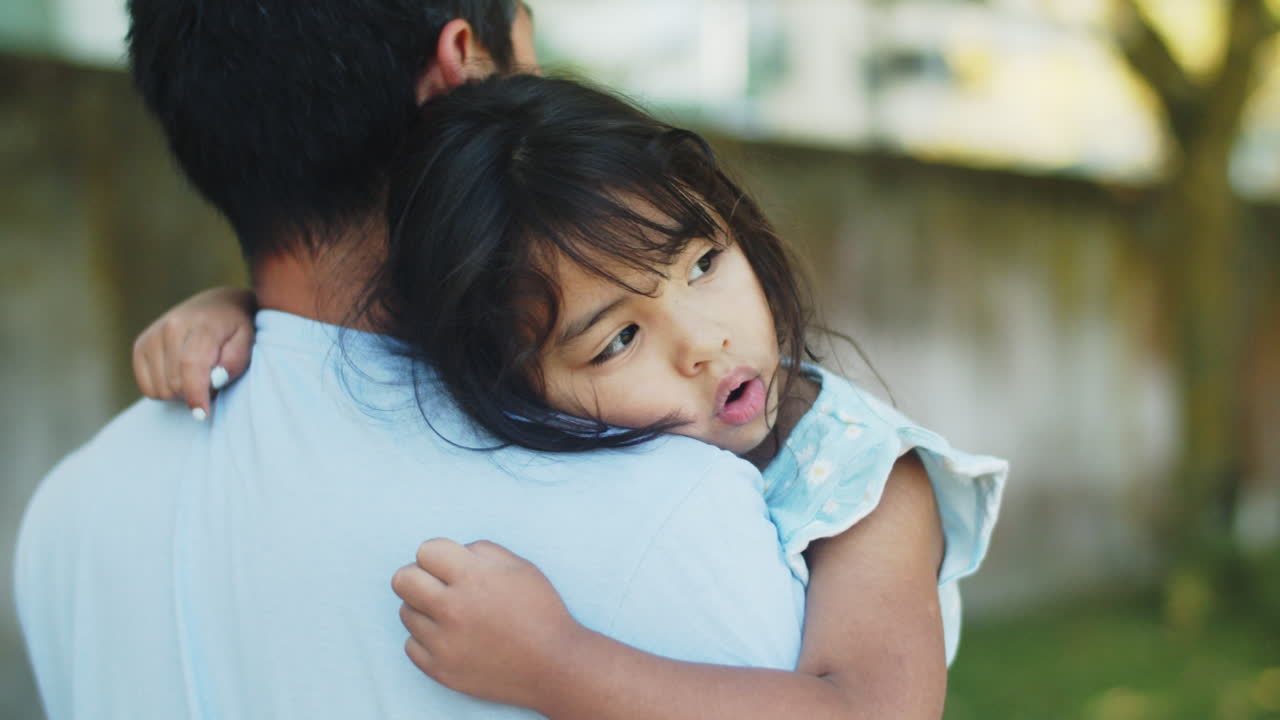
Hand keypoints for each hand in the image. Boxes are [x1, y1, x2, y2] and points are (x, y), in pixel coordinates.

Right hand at [132, 287, 255, 419]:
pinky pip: (147, 388)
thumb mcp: (246, 342)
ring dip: (180, 393)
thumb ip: (233, 362)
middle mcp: (171, 327)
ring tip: (196, 378)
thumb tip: (212, 381)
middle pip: (175, 384)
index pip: (191, 365)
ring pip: (160, 389)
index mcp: (201, 325)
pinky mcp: (140, 346)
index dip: (196, 395)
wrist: (218, 305)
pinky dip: (164, 390)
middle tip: (211, 383)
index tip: (202, 414)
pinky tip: (179, 377)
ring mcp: (152, 336)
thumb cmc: (236, 329)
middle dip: (195, 394)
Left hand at [391, 539, 585, 710]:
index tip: (450, 566)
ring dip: (424, 609)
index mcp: (473, 578)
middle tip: (439, 586)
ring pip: (406, 612)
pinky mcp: (439, 670)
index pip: (425, 551)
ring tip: (453, 614)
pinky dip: (427, 639)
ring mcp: (443, 643)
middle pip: (402, 580)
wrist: (554, 665)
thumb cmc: (541, 612)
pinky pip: (410, 645)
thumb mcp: (520, 566)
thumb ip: (481, 551)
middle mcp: (452, 609)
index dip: (439, 555)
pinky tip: (451, 638)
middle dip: (419, 576)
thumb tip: (451, 553)